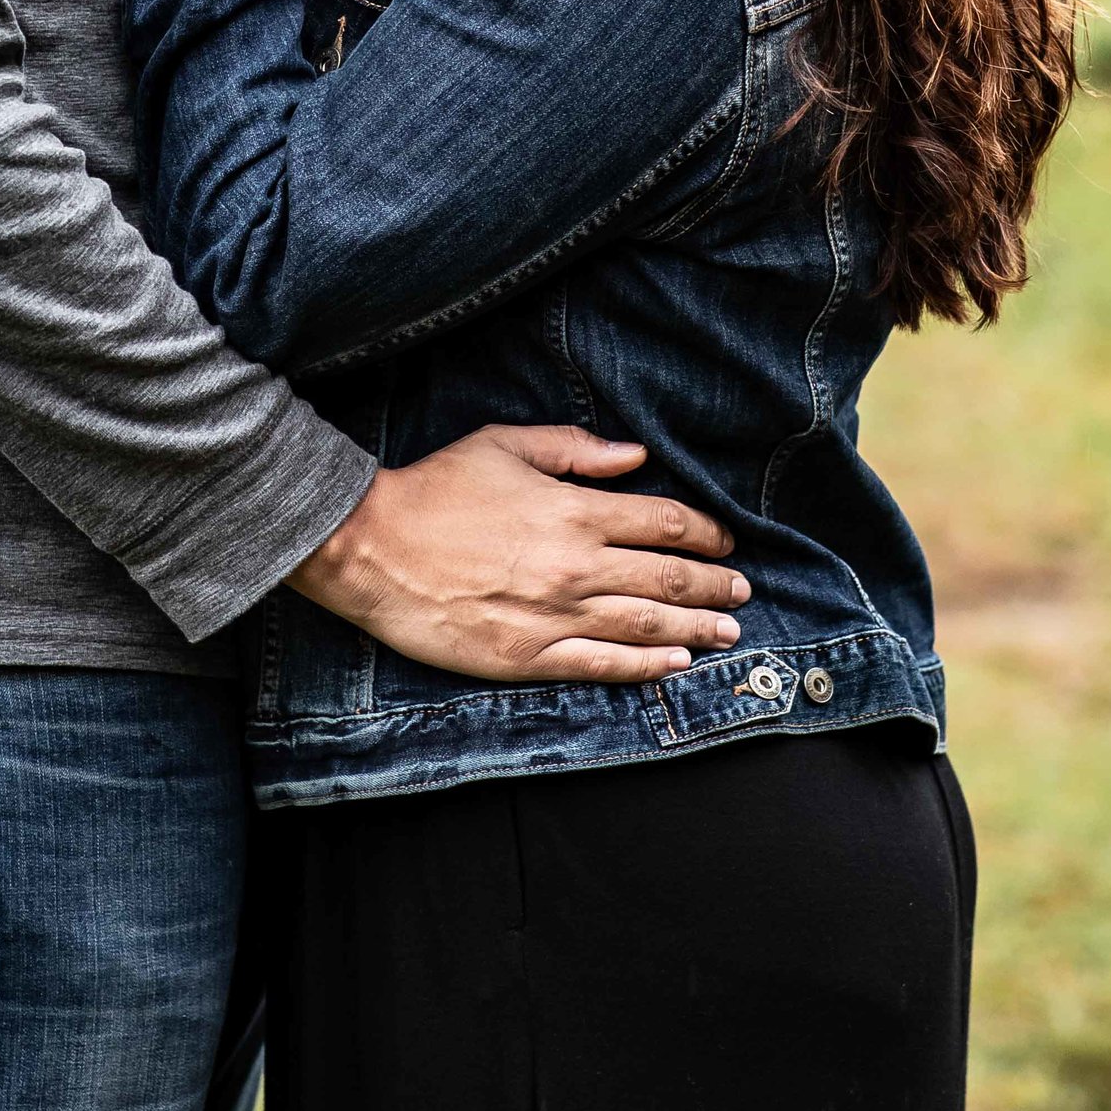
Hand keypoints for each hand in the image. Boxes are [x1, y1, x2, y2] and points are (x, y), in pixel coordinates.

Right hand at [291, 424, 749, 683]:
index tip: (723, 541)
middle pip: (667, 578)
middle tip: (740, 591)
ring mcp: (553, 616)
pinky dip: (645, 666)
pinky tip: (673, 665)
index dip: (704, 533)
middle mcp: (575, 566)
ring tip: (727, 632)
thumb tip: (635, 455)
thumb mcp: (504, 444)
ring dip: (695, 629)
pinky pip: (601, 665)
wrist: (369, 547)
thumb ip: (574, 450)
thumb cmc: (434, 490)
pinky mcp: (527, 656)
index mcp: (574, 511)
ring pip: (646, 625)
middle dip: (713, 585)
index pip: (664, 523)